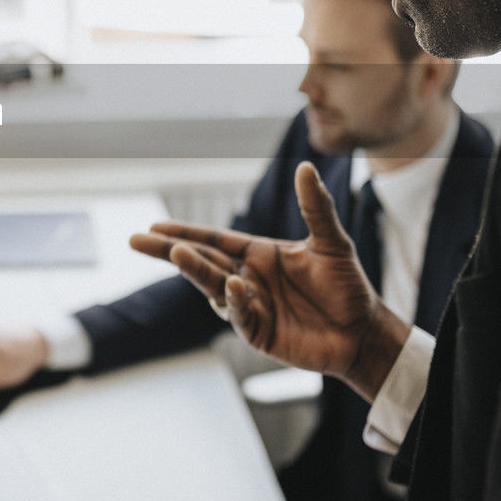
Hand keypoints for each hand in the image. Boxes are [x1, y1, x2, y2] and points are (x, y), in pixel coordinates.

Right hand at [130, 161, 409, 400]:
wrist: (363, 332)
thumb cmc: (347, 286)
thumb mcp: (332, 242)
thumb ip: (316, 208)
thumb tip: (306, 168)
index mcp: (257, 253)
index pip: (214, 239)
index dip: (185, 232)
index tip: (155, 226)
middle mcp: (247, 277)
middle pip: (202, 261)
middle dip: (170, 250)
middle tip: (137, 240)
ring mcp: (250, 306)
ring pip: (215, 285)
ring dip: (194, 270)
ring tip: (174, 253)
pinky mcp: (259, 332)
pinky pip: (241, 314)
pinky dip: (236, 301)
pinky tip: (234, 286)